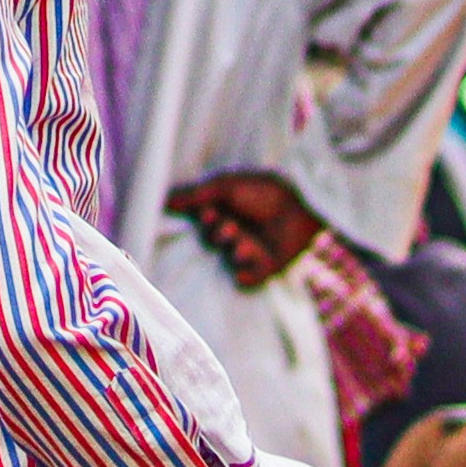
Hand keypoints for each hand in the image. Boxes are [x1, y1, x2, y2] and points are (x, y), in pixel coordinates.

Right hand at [169, 172, 316, 291]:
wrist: (301, 206)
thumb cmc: (264, 191)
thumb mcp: (225, 187)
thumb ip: (194, 196)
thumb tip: (164, 201)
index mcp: (226, 210)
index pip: (202, 222)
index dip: (203, 220)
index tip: (208, 212)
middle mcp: (236, 230)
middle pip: (211, 241)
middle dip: (217, 235)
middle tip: (229, 226)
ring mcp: (251, 249)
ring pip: (229, 258)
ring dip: (234, 250)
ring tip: (246, 243)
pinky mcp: (265, 266)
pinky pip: (247, 279)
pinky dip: (245, 277)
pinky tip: (246, 270)